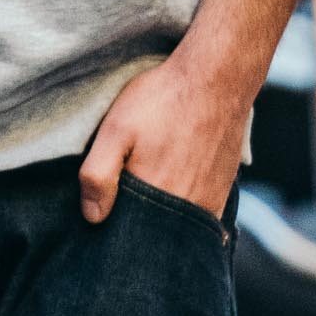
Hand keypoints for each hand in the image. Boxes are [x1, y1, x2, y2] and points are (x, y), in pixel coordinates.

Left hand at [78, 48, 251, 223]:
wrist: (218, 79)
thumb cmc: (163, 100)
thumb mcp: (117, 128)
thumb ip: (99, 174)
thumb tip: (92, 217)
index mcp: (155, 196)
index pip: (128, 236)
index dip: (113, 233)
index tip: (104, 220)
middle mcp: (186, 209)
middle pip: (155, 237)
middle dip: (138, 230)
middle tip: (125, 205)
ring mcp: (209, 203)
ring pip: (178, 229)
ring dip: (162, 224)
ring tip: (149, 198)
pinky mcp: (223, 193)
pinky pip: (201, 220)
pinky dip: (184, 217)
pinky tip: (172, 197)